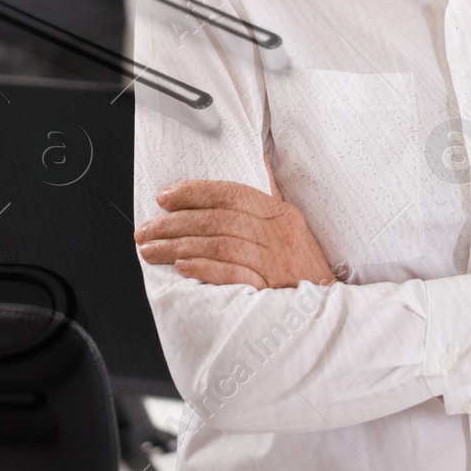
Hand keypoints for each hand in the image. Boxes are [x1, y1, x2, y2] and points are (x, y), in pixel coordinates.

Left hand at [135, 157, 337, 288]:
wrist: (325, 312)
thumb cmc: (305, 270)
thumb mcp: (295, 227)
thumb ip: (272, 195)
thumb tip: (260, 159)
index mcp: (282, 215)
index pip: (232, 194)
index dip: (195, 192)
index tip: (165, 198)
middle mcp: (279, 235)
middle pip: (218, 219)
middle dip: (174, 223)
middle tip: (145, 230)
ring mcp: (276, 262)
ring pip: (219, 244)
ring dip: (178, 246)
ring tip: (150, 250)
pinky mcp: (270, 289)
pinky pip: (232, 273)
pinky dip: (204, 269)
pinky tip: (181, 267)